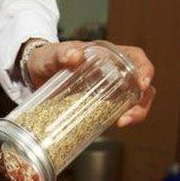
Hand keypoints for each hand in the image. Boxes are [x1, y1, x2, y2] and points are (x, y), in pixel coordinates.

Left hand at [26, 40, 155, 127]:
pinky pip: (116, 112)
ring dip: (134, 114)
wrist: (35, 74)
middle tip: (128, 117)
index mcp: (107, 55)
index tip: (142, 84)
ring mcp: (108, 90)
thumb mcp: (52, 55)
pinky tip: (108, 126)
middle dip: (141, 102)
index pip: (136, 58)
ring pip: (134, 101)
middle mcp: (113, 72)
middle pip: (141, 85)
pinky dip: (117, 120)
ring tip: (120, 123)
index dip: (145, 69)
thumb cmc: (47, 59)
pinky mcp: (100, 105)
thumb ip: (61, 54)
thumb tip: (74, 56)